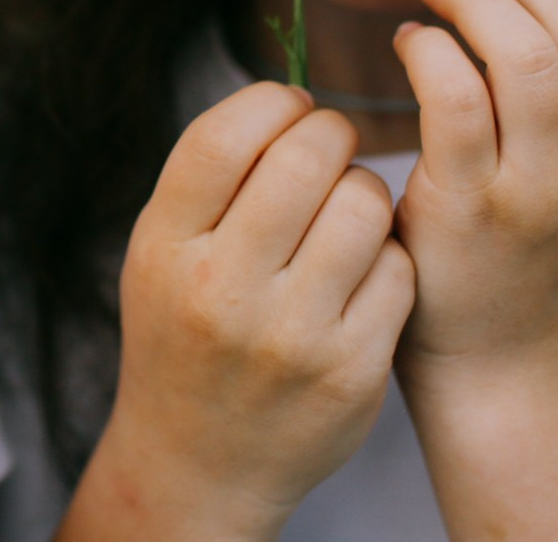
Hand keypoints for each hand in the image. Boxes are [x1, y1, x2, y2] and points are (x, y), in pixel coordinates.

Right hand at [65, 84, 414, 541]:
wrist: (198, 461)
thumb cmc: (183, 331)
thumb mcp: (159, 251)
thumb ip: (209, 177)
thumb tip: (293, 95)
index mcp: (166, 247)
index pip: (226, 135)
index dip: (272, 100)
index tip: (289, 107)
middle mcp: (223, 290)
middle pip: (306, 156)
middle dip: (331, 132)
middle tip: (331, 147)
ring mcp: (292, 336)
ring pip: (365, 203)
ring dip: (365, 189)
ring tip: (347, 209)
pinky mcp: (352, 372)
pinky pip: (399, 267)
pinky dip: (389, 254)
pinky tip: (363, 268)